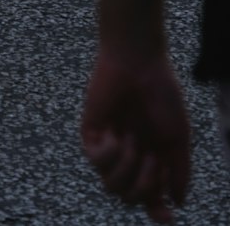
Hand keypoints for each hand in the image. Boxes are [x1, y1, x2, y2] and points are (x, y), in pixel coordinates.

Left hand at [80, 49, 189, 223]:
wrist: (138, 62)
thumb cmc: (161, 93)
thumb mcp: (179, 136)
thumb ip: (180, 170)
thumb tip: (177, 203)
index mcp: (152, 157)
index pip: (150, 196)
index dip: (157, 212)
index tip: (167, 218)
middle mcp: (130, 155)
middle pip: (130, 197)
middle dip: (145, 185)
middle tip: (153, 158)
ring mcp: (109, 145)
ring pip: (111, 186)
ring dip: (127, 169)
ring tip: (133, 141)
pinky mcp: (91, 132)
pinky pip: (95, 161)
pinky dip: (110, 153)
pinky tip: (117, 134)